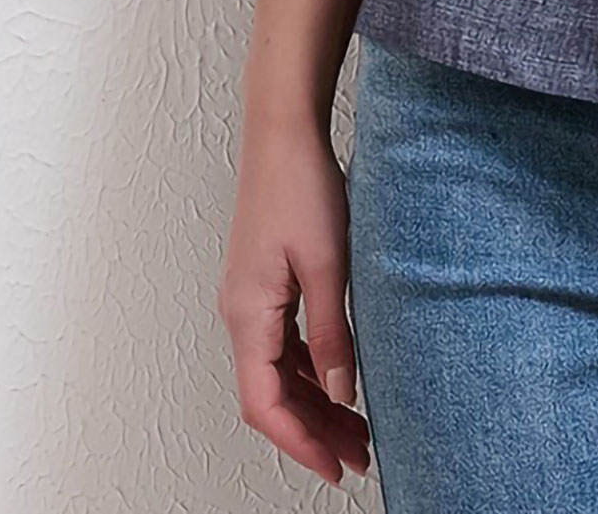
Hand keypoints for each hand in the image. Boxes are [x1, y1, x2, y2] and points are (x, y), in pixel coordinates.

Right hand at [217, 112, 370, 489]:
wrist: (283, 132)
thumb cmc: (299, 185)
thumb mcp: (327, 265)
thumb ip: (333, 334)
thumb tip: (342, 391)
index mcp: (248, 315)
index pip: (266, 404)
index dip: (301, 442)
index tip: (335, 465)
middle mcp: (240, 313)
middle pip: (271, 395)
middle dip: (313, 431)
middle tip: (357, 454)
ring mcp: (249, 299)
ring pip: (277, 372)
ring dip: (313, 402)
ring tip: (356, 425)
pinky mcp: (263, 283)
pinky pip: (281, 344)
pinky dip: (308, 370)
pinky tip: (338, 376)